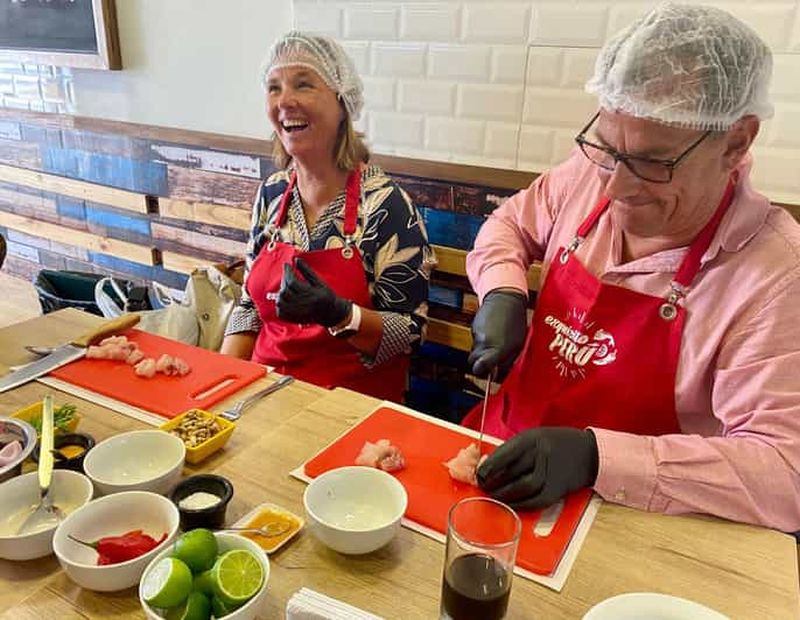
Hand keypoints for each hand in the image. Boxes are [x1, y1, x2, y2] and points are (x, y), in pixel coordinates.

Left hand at [276, 258, 351, 327]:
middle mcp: (303, 305)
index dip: (288, 272)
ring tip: (287, 287)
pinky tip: (286, 297)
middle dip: (285, 281)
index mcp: (311, 294)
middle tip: (288, 275)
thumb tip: (296, 259)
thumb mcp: (319, 281)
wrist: (330, 313)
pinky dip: (280, 303)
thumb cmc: (326, 296)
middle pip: (284, 292)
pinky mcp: (292, 319)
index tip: (287, 264)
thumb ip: (307, 270)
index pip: (292, 282)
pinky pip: (279, 311)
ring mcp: (297, 314)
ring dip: (281, 292)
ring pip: (280, 301)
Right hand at [468, 289, 526, 378]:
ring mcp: (478, 336)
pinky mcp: (473, 329)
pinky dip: (481, 339)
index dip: (484, 373)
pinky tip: (490, 331)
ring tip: (493, 341)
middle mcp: (486, 345)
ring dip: (482, 351)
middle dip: (480, 363)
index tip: (489, 372)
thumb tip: (497, 372)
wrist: (504, 299)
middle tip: (489, 359)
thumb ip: (506, 360)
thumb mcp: (517, 344)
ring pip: (475, 352)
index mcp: (499, 350)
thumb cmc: (515, 322)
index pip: (483, 370)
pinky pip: (475, 340)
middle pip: (475, 363)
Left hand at [477, 427, 597, 510]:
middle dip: (493, 482)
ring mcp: (552, 473)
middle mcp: (542, 455)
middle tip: (482, 486)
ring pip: (523, 487)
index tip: (479, 473)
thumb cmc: (556, 443)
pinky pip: (535, 501)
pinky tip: (508, 504)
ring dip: (504, 495)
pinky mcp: (557, 491)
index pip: (506, 454)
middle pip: (512, 471)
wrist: (588, 453)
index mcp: (533, 439)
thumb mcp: (534, 436)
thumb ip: (513, 449)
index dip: (489, 466)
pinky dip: (519, 505)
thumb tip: (489, 466)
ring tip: (492, 496)